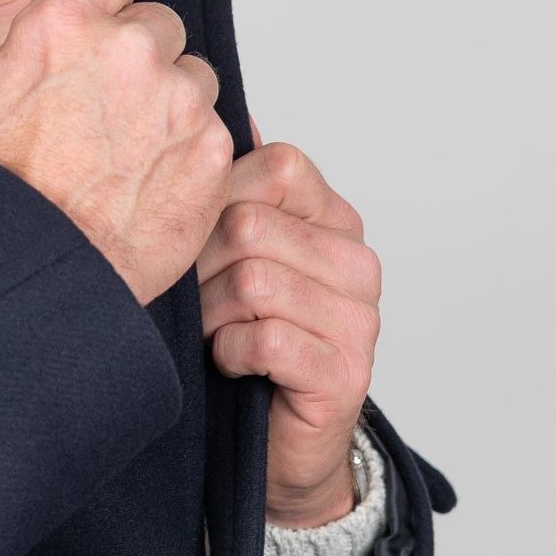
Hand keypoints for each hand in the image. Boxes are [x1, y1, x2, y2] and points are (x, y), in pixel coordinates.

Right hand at [0, 0, 235, 305]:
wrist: (34, 263)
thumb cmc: (2, 180)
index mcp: (69, 20)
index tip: (98, 26)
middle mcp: (131, 49)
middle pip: (157, 24)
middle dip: (136, 61)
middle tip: (99, 114)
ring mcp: (179, 98)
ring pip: (191, 77)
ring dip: (168, 105)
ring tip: (122, 154)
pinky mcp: (212, 146)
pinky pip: (211, 128)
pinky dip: (186, 152)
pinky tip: (144, 180)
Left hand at [195, 136, 382, 527]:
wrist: (276, 445)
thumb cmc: (244, 343)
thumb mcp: (230, 257)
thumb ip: (234, 188)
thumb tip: (224, 109)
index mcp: (334, 220)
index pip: (276, 165)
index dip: (216, 200)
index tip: (196, 242)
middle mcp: (357, 262)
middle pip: (250, 225)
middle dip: (201, 267)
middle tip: (194, 302)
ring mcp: (360, 319)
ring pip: (253, 281)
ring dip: (212, 316)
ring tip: (214, 335)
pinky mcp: (347, 371)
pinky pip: (267, 339)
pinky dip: (231, 354)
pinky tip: (233, 365)